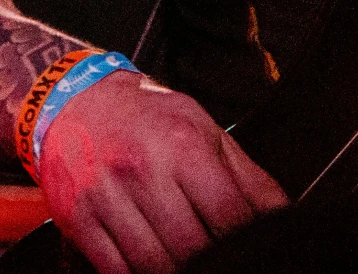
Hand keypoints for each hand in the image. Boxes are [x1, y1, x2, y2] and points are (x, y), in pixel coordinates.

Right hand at [37, 72, 287, 273]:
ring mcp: (106, 197)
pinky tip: (154, 266)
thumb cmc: (148, 116)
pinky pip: (113, 269)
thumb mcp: (203, 128)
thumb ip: (245, 174)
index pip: (227, 213)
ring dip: (176, 272)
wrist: (77, 100)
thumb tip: (280, 213)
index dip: (245, 240)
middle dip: (212, 261)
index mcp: (183, 144)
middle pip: (190, 246)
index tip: (252, 248)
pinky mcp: (79, 219)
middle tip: (222, 260)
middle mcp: (143, 170)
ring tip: (192, 265)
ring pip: (152, 264)